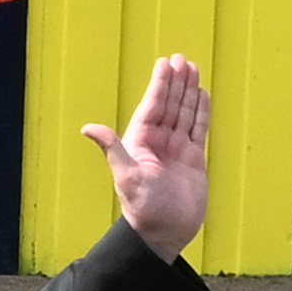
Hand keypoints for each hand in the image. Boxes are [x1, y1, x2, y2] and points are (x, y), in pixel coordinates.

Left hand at [79, 51, 211, 255]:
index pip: (152, 105)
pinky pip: (198, 129)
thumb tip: (88, 128)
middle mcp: (158, 142)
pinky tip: (203, 95)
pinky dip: (201, 111)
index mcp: (141, 141)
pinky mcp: (193, 158)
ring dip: (189, 91)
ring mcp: (177, 149)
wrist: (164, 232)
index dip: (159, 84)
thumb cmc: (142, 207)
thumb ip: (113, 149)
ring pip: (184, 113)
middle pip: (169, 104)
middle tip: (181, 58)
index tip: (164, 63)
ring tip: (193, 68)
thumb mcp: (126, 176)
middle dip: (175, 81)